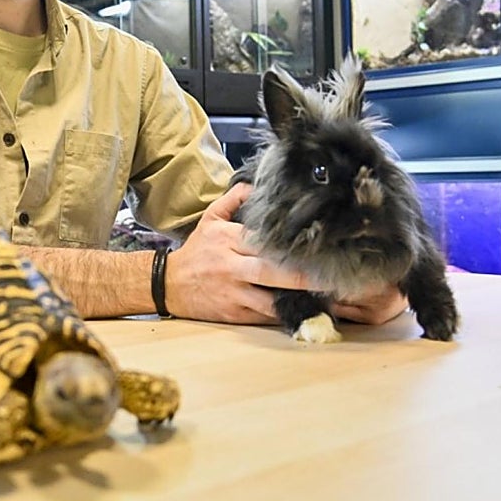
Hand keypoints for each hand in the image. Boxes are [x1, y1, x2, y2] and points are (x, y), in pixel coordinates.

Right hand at [166, 183, 408, 326]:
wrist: (167, 285)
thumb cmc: (195, 252)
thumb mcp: (210, 219)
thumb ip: (233, 200)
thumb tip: (255, 184)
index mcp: (229, 240)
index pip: (264, 241)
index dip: (291, 246)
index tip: (319, 245)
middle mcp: (233, 266)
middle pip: (273, 272)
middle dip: (303, 276)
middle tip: (333, 276)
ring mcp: (235, 292)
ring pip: (272, 300)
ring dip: (300, 301)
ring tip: (329, 301)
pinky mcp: (235, 314)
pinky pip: (265, 316)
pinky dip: (286, 316)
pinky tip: (309, 315)